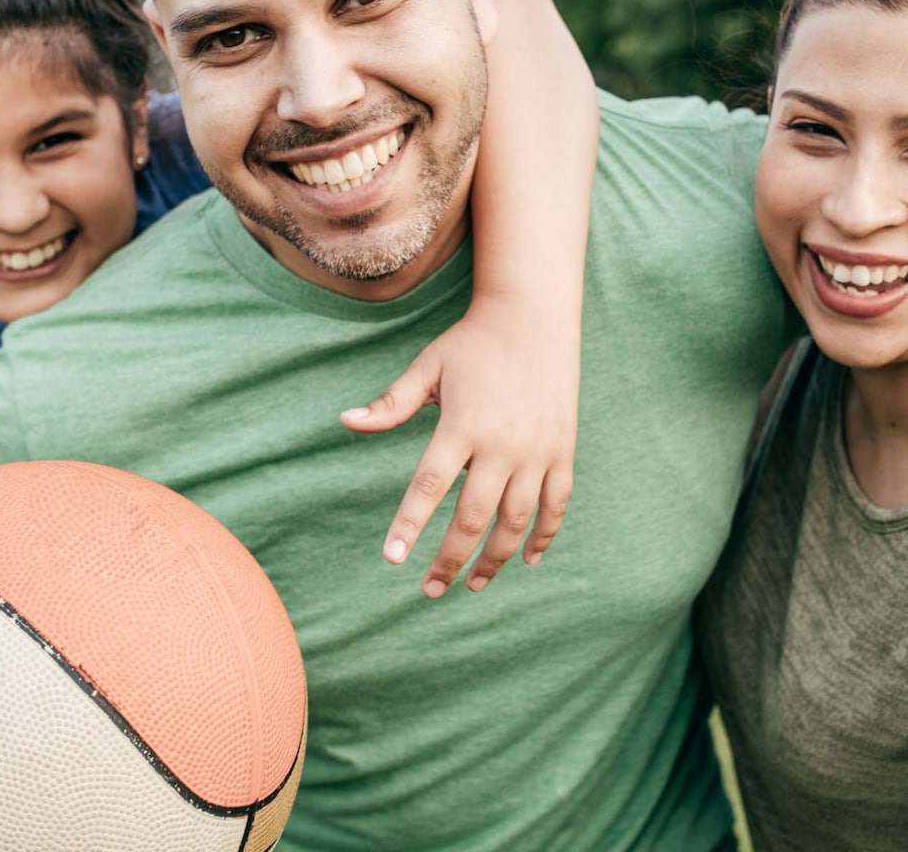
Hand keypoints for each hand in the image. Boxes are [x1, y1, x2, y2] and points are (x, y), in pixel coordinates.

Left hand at [342, 297, 577, 595]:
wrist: (535, 317)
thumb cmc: (473, 344)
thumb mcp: (428, 368)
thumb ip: (391, 403)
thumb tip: (344, 421)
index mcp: (462, 425)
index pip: (429, 487)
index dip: (410, 526)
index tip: (394, 559)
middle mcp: (502, 444)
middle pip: (473, 518)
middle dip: (450, 560)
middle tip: (430, 590)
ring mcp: (537, 451)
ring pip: (516, 521)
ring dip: (495, 559)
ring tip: (475, 585)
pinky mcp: (562, 451)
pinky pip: (556, 505)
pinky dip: (544, 536)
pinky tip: (527, 560)